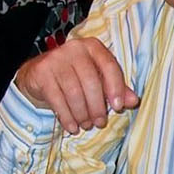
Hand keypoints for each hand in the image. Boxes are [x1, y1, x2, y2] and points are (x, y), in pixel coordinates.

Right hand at [13, 38, 139, 132]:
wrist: (39, 75)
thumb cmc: (74, 76)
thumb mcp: (97, 79)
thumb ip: (116, 88)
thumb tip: (134, 101)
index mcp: (93, 47)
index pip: (109, 66)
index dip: (116, 88)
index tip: (118, 108)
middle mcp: (74, 48)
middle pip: (91, 82)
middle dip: (97, 107)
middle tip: (99, 123)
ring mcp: (55, 59)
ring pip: (74, 93)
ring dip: (82, 114)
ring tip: (86, 125)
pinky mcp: (41, 72)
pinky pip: (57, 99)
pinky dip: (67, 117)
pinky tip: (72, 126)